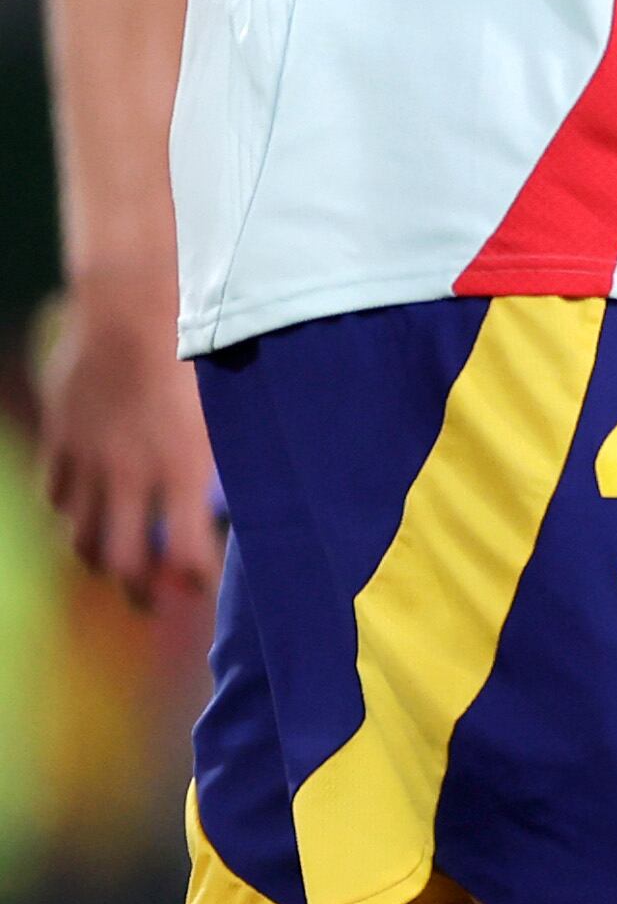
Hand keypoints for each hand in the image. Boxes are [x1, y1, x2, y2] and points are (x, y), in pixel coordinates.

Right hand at [34, 276, 218, 610]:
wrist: (136, 305)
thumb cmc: (202, 345)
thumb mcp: (234, 403)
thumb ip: (242, 451)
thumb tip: (272, 487)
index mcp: (183, 467)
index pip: (185, 553)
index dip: (197, 580)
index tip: (210, 584)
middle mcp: (130, 474)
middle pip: (122, 561)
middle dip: (141, 590)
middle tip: (159, 598)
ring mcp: (89, 460)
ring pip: (80, 536)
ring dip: (102, 556)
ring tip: (123, 562)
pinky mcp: (62, 440)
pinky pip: (56, 495)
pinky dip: (73, 511)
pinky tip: (90, 509)